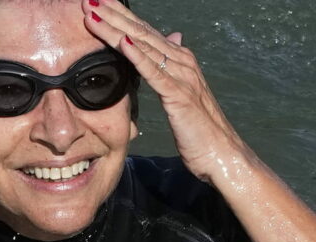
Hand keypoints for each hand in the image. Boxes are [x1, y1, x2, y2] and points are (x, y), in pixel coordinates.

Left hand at [82, 0, 247, 179]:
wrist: (221, 154)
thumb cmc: (199, 128)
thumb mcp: (183, 91)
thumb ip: (174, 65)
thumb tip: (173, 37)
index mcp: (179, 59)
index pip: (143, 31)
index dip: (119, 15)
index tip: (97, 2)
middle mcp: (182, 61)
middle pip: (140, 31)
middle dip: (113, 14)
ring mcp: (182, 76)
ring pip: (143, 46)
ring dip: (116, 28)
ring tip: (93, 14)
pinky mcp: (179, 95)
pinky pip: (154, 72)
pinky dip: (137, 55)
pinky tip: (121, 41)